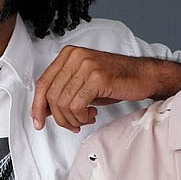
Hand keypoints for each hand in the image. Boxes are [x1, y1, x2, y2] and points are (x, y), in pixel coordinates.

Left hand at [31, 48, 180, 131]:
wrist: (143, 76)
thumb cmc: (116, 80)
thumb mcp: (84, 85)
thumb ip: (64, 93)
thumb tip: (44, 111)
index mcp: (68, 55)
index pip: (43, 83)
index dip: (37, 106)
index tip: (38, 122)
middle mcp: (75, 57)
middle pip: (51, 95)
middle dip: (60, 117)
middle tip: (72, 124)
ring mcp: (86, 65)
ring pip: (63, 103)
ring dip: (72, 119)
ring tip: (85, 119)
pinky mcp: (97, 77)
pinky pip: (77, 105)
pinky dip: (81, 117)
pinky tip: (91, 115)